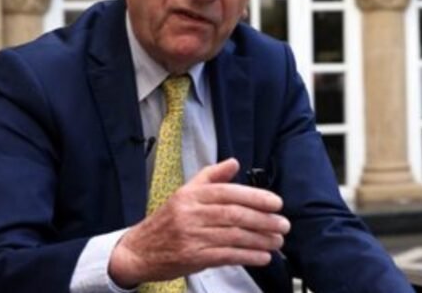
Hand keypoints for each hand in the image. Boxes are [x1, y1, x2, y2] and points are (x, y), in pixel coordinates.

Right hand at [108, 158, 289, 286]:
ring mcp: (191, 236)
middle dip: (263, 220)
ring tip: (277, 241)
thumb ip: (211, 177)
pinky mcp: (192, 257)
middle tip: (283, 224)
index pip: (228, 192)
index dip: (255, 197)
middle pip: (234, 214)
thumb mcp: (184, 193)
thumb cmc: (167, 221)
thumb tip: (234, 163)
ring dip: (260, 239)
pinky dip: (248, 256)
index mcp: (191, 195)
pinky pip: (226, 256)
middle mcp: (191, 213)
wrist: (138, 251)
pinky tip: (262, 256)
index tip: (276, 203)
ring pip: (233, 236)